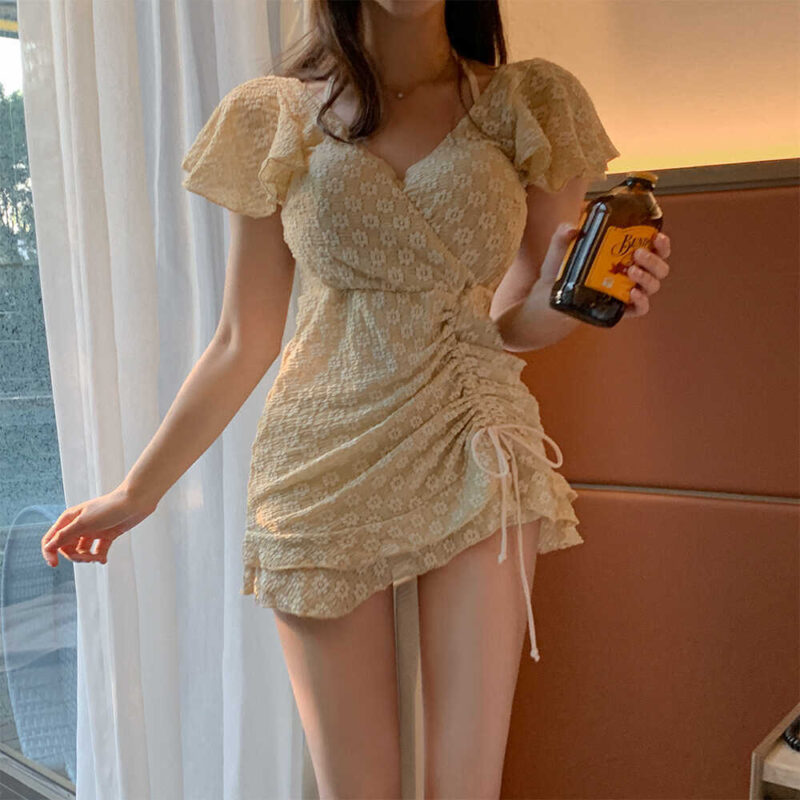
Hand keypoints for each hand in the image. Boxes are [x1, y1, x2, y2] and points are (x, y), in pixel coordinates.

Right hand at [40, 485, 157, 566]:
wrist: (136, 501)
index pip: (50, 539)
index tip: (55, 565)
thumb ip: (65, 535)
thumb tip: (48, 547)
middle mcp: (79, 525)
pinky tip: (103, 560)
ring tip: (98, 558)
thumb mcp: (84, 523)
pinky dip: (99, 556)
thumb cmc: (109, 508)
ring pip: (82, 551)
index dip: (49, 552)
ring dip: (88, 557)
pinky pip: (98, 550)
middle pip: (67, 548)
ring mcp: (93, 530)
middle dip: (75, 556)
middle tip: (87, 558)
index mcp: (69, 519)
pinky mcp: (107, 534)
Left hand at [535, 223, 671, 318]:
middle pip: (660, 267)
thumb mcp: (561, 247)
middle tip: (638, 253)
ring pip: (653, 286)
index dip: (662, 244)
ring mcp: (628, 291)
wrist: (548, 295)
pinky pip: (641, 308)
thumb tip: (573, 228)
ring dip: (646, 277)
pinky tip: (632, 293)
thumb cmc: (560, 268)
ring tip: (631, 271)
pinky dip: (641, 301)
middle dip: (654, 260)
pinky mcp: (621, 309)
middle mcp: (633, 273)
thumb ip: (564, 233)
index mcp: (627, 255)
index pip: (656, 248)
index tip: (657, 237)